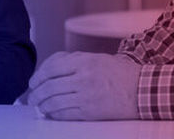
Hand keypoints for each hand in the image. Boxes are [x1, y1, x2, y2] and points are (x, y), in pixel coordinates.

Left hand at [24, 52, 139, 119]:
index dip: (37, 76)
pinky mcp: (91, 112)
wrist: (142, 90)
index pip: (51, 68)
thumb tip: (48, 69)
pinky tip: (51, 114)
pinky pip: (65, 114)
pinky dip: (54, 114)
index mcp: (84, 61)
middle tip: (31, 98)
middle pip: (49, 86)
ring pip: (55, 102)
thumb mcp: (96, 58)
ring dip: (43, 106)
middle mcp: (83, 78)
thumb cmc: (120, 73)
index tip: (32, 82)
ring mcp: (86, 96)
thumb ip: (73, 61)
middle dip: (36, 94)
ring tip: (39, 107)